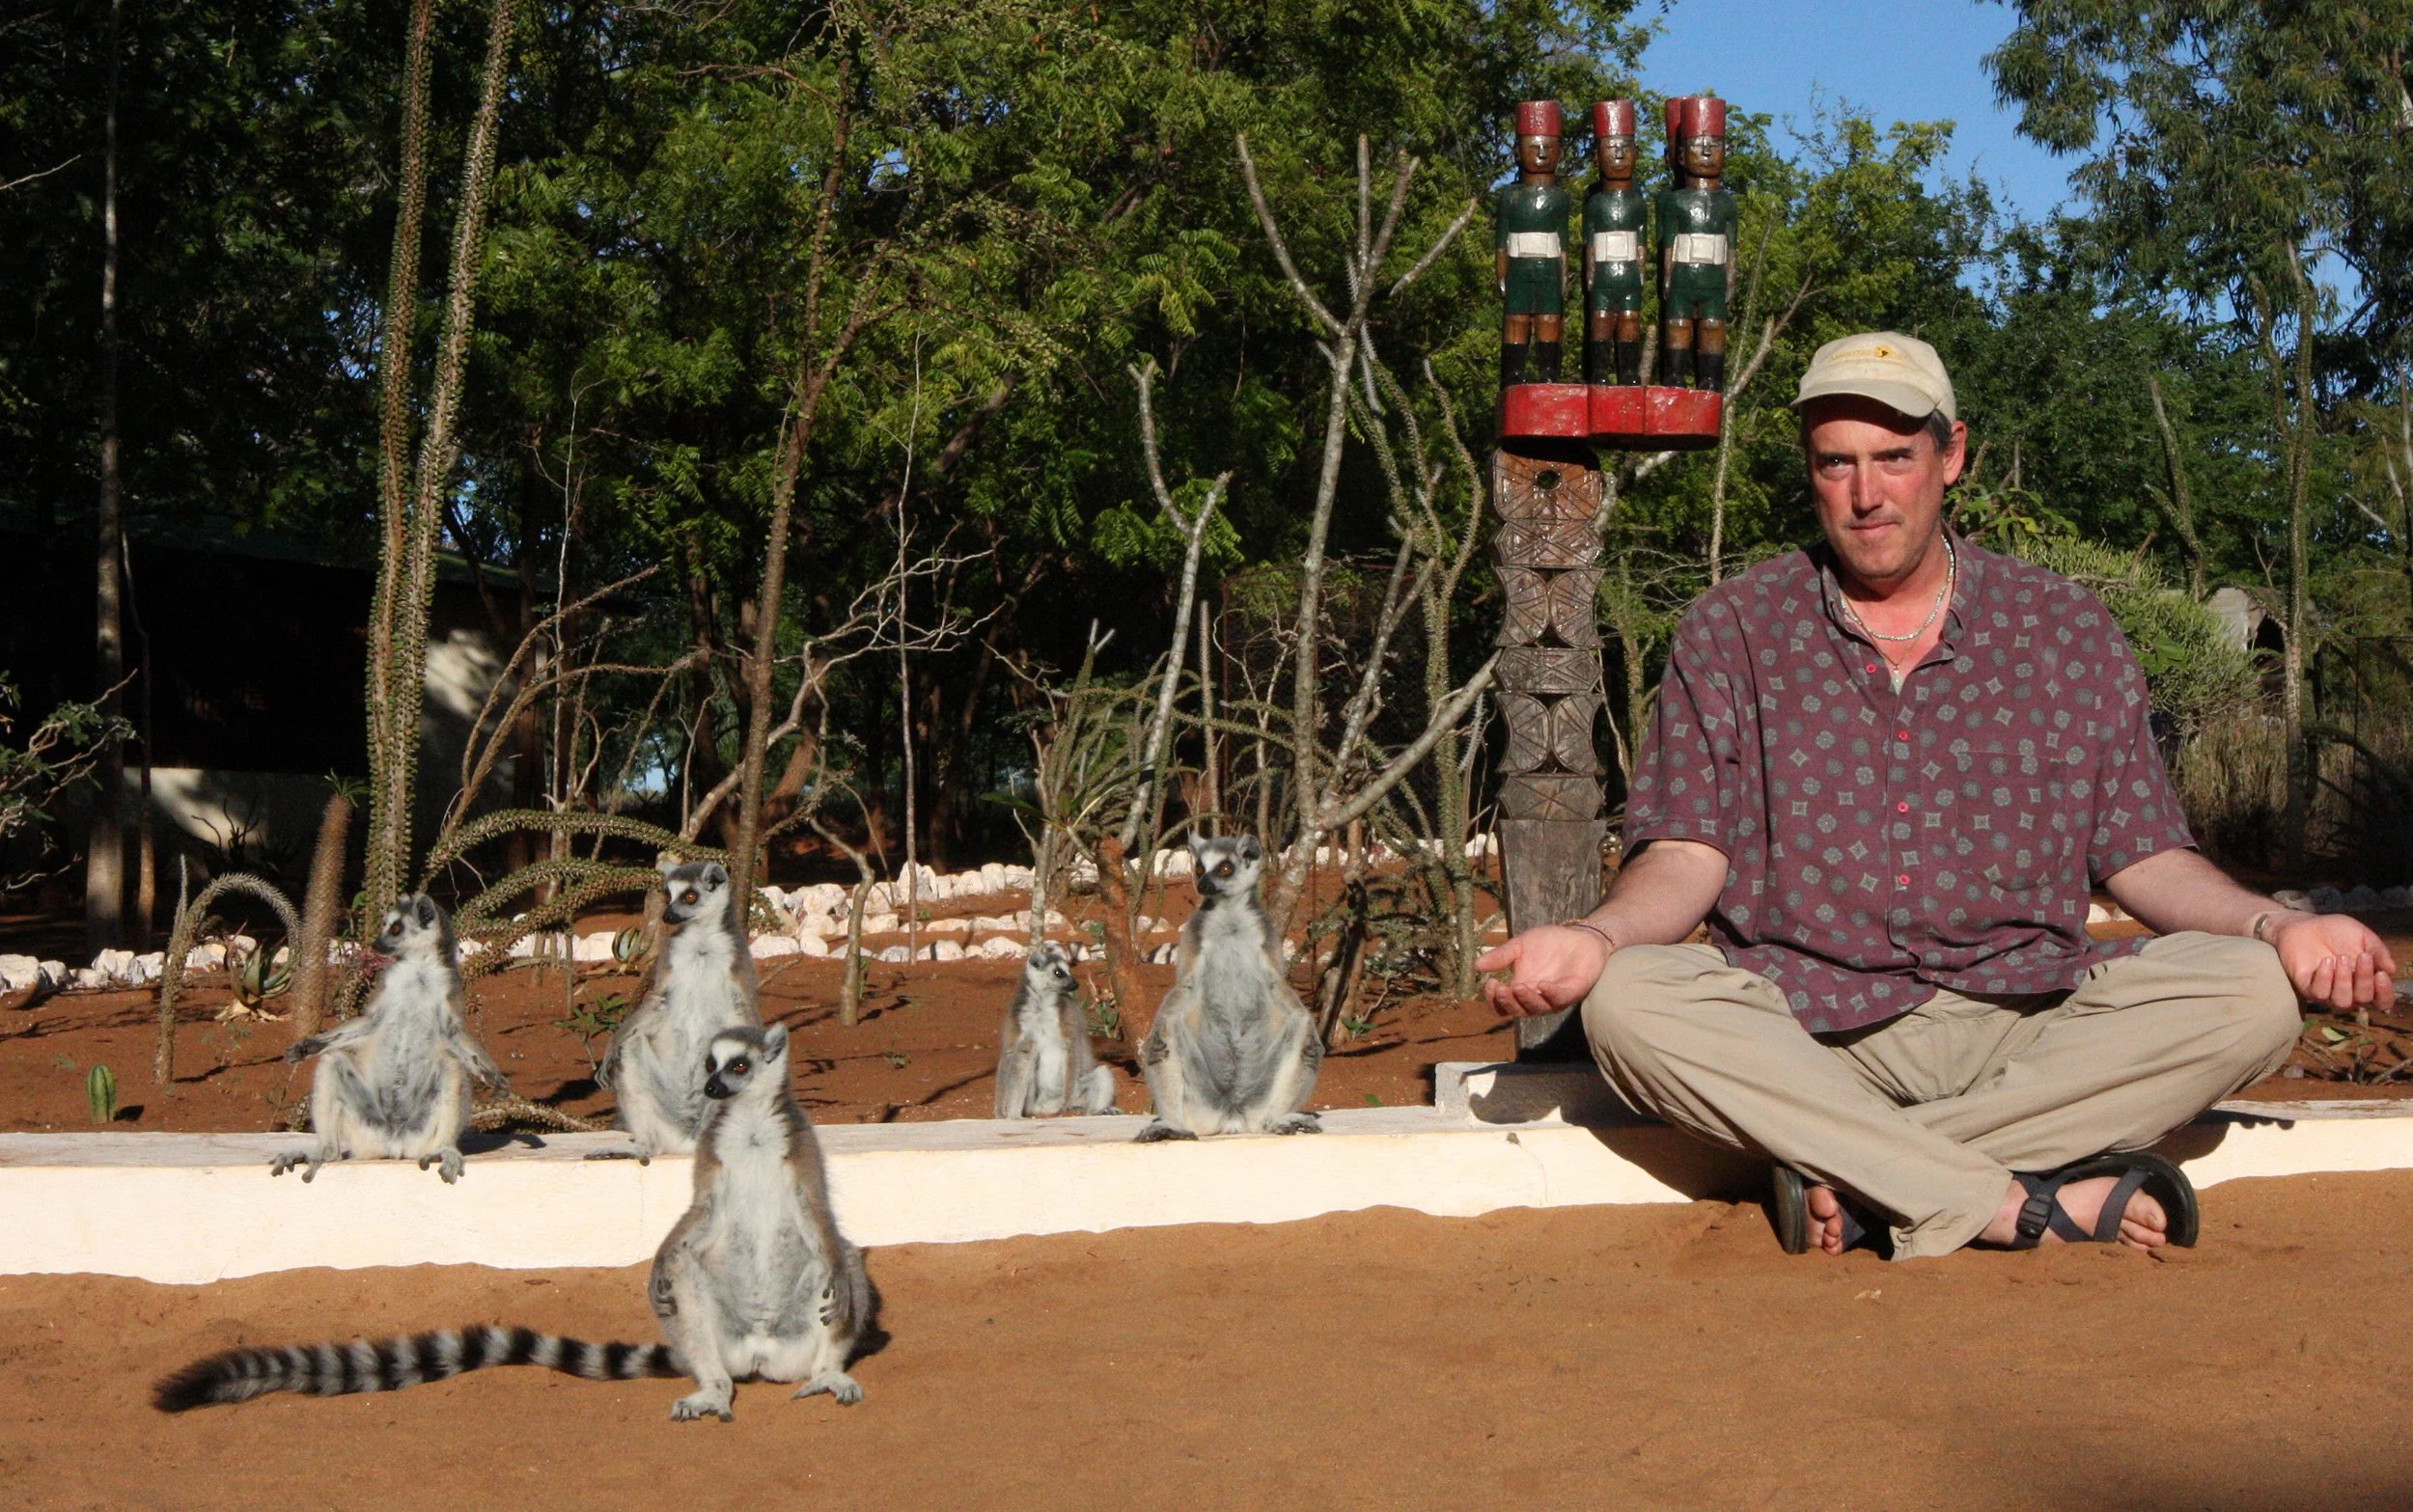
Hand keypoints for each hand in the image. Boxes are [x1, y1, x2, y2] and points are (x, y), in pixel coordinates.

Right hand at [1476, 925, 1610, 1019]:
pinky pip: (1561, 999)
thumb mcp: (1520, 945)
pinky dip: (1551, 994)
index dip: (1494, 999)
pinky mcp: (1573, 991)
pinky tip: (1542, 985)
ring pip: (1537, 1009)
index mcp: (1520, 989)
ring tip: (1518, 987)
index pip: (1503, 1005)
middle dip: (1507, 1002)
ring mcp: (1554, 997)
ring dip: (1526, 1000)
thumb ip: (1502, 956)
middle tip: (1501, 989)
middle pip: (1517, 1011)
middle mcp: (1536, 998)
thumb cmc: (1549, 942)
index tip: (1489, 983)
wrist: (1578, 936)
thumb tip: (1476, 965)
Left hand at [2268, 913, 2398, 1012]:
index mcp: (2366, 981)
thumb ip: (2378, 951)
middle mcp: (2349, 991)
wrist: (2306, 925)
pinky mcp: (2308, 988)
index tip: (2381, 974)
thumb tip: (2392, 969)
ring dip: (2344, 980)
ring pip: (2342, 1001)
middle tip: (2361, 956)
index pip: (2381, 1000)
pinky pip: (2319, 994)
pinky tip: (2326, 961)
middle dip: (2364, 978)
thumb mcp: (2363, 937)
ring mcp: (2328, 992)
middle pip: (2363, 999)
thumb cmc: (2337, 932)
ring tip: (2340, 958)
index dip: (2385, 993)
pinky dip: (2325, 979)